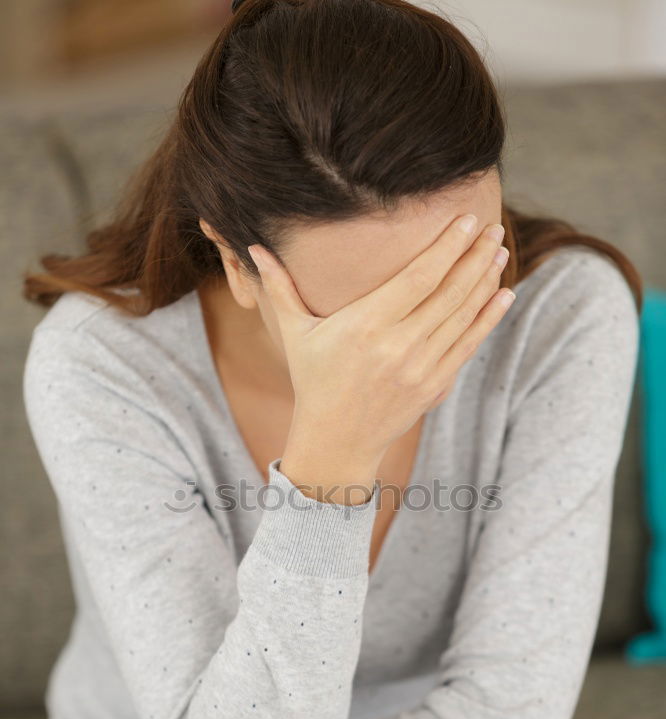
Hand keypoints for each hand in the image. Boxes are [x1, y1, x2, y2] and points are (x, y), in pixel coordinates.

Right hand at [248, 215, 512, 499]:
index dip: (447, 247)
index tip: (466, 220)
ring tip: (499, 250)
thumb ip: (279, 288)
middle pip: (447, 292)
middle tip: (492, 227)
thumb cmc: (314, 381)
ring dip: (485, 281)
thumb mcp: (296, 335)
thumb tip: (255, 247)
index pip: (418, 278)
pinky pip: (467, 345)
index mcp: (365, 326)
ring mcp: (419, 369)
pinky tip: (504, 294)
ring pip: (462, 316)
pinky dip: (488, 319)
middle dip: (474, 256)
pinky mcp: (434, 386)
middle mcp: (397, 346)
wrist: (336, 441)